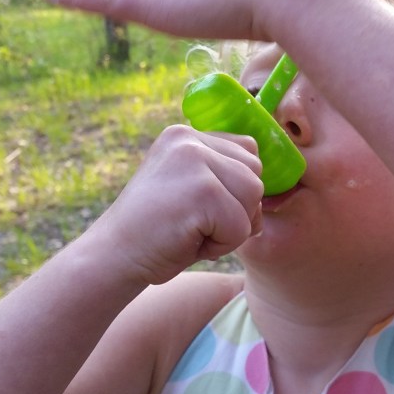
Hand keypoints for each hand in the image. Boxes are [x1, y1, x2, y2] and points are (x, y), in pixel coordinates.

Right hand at [87, 125, 263, 284]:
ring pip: (253, 198)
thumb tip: (281, 186)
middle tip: (194, 224)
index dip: (237, 189)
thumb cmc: (156, 232)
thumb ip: (223, 176)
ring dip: (230, 228)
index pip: (247, 151)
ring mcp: (194, 161)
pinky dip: (221, 245)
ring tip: (192, 232)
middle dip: (236, 209)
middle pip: (255, 174)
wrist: (112, 258)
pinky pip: (241, 226)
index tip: (201, 208)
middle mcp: (189, 139)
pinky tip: (187, 241)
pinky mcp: (201, 190)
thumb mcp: (188, 189)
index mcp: (185, 135)